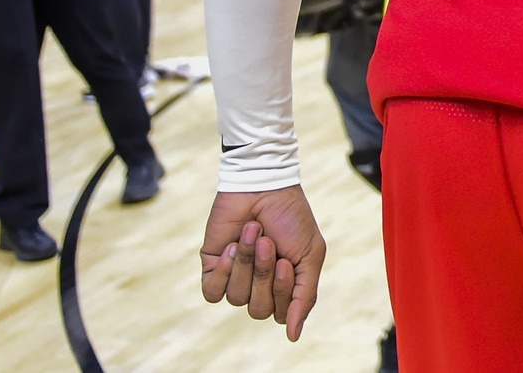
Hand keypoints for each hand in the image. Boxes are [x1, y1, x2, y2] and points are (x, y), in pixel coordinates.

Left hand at [199, 186, 326, 340]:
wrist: (264, 186)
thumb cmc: (291, 217)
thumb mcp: (310, 255)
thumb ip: (305, 296)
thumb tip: (294, 336)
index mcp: (284, 286)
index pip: (280, 314)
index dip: (282, 291)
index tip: (286, 260)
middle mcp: (259, 286)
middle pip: (258, 309)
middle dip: (263, 275)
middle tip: (269, 242)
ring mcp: (235, 277)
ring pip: (236, 298)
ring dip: (246, 262)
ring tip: (252, 233)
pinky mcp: (213, 267)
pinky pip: (213, 291)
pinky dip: (224, 270)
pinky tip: (231, 247)